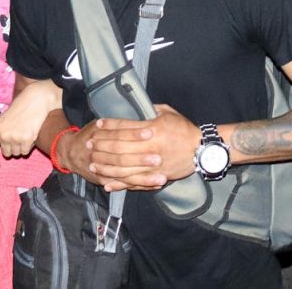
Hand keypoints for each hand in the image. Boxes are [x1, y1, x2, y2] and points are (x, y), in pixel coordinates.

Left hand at [0, 82, 59, 165]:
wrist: (36, 99)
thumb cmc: (21, 108)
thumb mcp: (4, 120)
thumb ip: (0, 134)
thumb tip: (1, 152)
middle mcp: (3, 136)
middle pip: (7, 154)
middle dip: (13, 148)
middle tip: (19, 134)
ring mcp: (15, 138)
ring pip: (18, 153)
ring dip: (22, 146)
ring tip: (26, 131)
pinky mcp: (26, 139)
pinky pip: (26, 151)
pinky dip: (29, 145)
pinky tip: (31, 133)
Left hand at [79, 105, 201, 189]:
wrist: (202, 150)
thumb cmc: (185, 129)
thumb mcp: (169, 113)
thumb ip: (152, 109)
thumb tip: (138, 106)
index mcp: (153, 129)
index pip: (126, 127)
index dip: (110, 125)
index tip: (98, 124)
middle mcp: (150, 147)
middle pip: (120, 147)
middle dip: (102, 145)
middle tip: (89, 144)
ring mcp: (152, 165)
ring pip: (123, 167)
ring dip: (106, 166)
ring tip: (92, 164)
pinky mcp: (155, 178)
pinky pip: (134, 183)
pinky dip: (119, 184)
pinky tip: (107, 184)